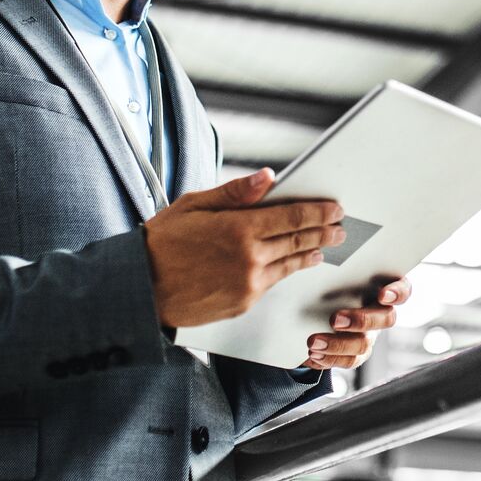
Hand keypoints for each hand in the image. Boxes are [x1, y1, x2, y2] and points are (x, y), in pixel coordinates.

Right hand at [145, 169, 343, 328]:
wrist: (140, 289)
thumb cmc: (161, 243)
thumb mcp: (193, 206)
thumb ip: (234, 192)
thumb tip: (267, 177)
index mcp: (238, 228)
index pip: (291, 216)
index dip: (317, 212)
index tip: (334, 208)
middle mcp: (249, 258)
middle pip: (297, 240)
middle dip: (322, 231)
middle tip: (339, 226)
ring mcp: (248, 284)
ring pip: (290, 264)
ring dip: (310, 253)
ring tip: (324, 246)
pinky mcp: (243, 303)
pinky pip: (273, 283)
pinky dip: (288, 271)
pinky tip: (294, 265)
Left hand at [303, 276, 411, 370]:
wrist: (317, 308)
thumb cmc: (333, 283)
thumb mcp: (338, 274)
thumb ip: (339, 269)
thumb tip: (323, 253)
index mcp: (383, 289)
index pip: (402, 289)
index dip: (396, 293)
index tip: (382, 295)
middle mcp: (381, 314)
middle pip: (385, 319)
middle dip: (361, 320)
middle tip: (335, 319)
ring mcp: (370, 335)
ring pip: (364, 344)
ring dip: (337, 344)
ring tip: (313, 343)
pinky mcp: (357, 354)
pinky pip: (349, 361)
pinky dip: (329, 359)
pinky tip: (313, 355)